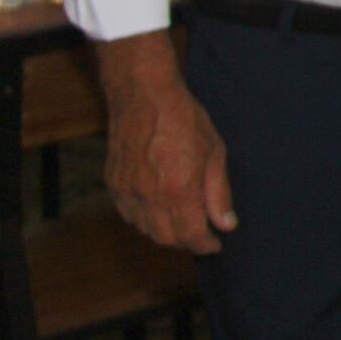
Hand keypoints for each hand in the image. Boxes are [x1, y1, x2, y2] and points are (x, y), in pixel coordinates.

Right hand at [102, 63, 236, 253]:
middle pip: (167, 238)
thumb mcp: (215, 152)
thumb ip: (219, 193)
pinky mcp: (113, 184)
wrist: (144, 95)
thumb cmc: (185, 119)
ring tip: (183, 222)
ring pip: (146, 230)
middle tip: (201, 234)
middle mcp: (149, 195)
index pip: (191, 235)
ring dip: (166, 233)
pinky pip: (129, 215)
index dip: (205, 245)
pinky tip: (159, 210)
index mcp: (179, 189)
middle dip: (187, 242)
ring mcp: (127, 191)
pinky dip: (145, 221)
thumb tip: (227, 224)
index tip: (215, 243)